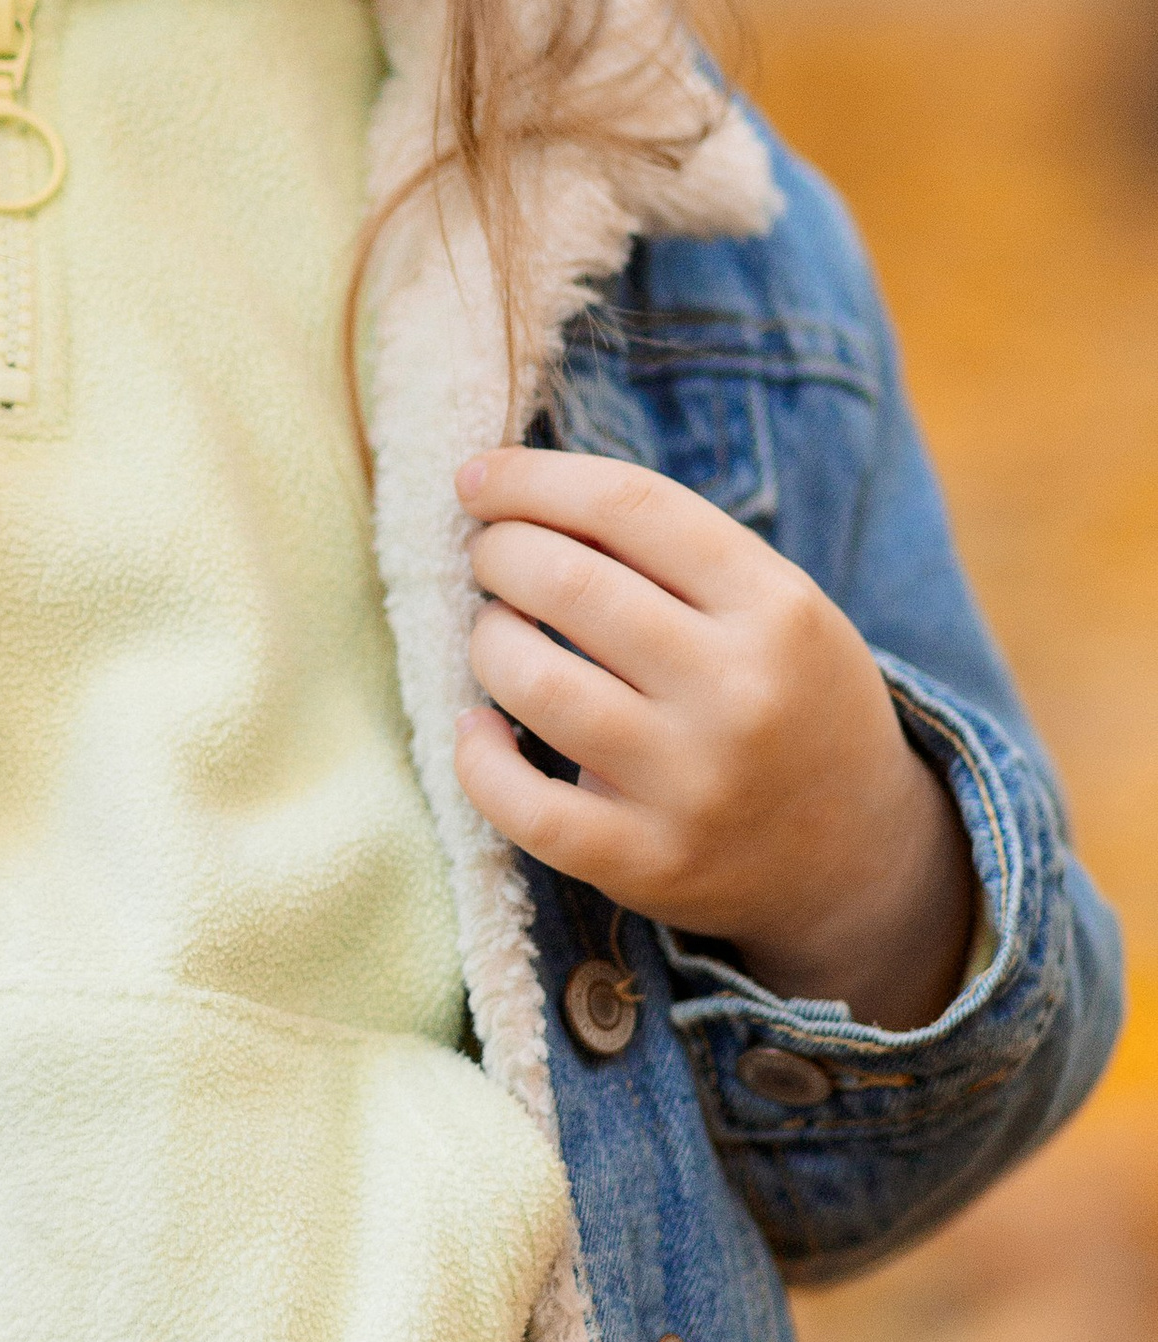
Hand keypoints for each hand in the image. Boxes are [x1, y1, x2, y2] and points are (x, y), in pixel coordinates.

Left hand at [452, 449, 975, 1032]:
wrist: (864, 855)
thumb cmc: (790, 697)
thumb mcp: (774, 605)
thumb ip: (671, 549)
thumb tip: (521, 486)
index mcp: (777, 605)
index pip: (628, 504)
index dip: (533, 480)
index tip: (478, 478)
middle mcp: (741, 692)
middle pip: (568, 582)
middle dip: (499, 553)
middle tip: (490, 558)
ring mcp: (695, 785)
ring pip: (533, 680)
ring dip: (487, 640)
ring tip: (496, 635)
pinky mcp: (650, 863)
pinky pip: (524, 805)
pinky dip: (477, 757)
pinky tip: (478, 727)